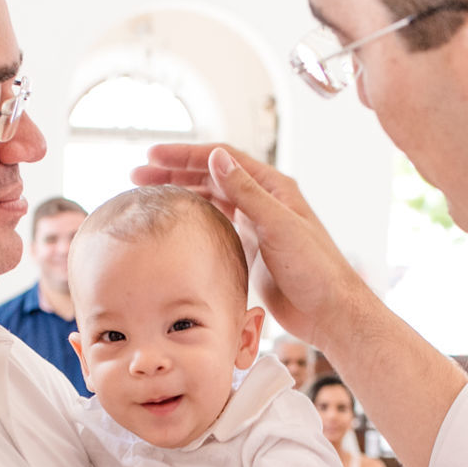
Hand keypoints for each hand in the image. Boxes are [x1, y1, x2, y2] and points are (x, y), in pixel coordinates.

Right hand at [133, 144, 376, 348]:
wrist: (329, 311)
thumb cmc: (314, 269)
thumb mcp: (278, 226)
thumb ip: (247, 192)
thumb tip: (216, 156)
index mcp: (272, 188)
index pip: (221, 159)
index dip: (185, 155)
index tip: (152, 155)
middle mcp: (263, 202)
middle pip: (212, 177)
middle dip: (175, 172)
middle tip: (138, 173)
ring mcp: (257, 226)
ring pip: (212, 201)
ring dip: (182, 195)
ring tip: (149, 195)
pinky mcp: (252, 250)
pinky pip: (217, 227)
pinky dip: (195, 220)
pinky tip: (176, 225)